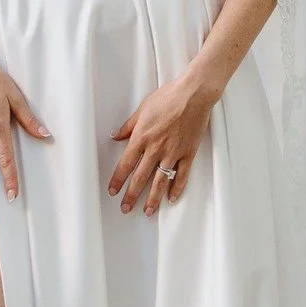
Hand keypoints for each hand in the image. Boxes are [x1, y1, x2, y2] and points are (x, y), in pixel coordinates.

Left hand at [109, 68, 217, 214]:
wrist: (193, 94)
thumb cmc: (168, 97)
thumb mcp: (142, 109)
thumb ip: (129, 126)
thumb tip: (116, 136)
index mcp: (141, 137)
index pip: (125, 164)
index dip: (118, 180)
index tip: (112, 191)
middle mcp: (156, 149)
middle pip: (140, 177)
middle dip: (131, 195)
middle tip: (125, 209)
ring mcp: (173, 153)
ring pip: (160, 181)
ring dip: (153, 198)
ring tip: (148, 211)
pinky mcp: (188, 153)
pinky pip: (182, 175)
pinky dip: (177, 188)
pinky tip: (171, 199)